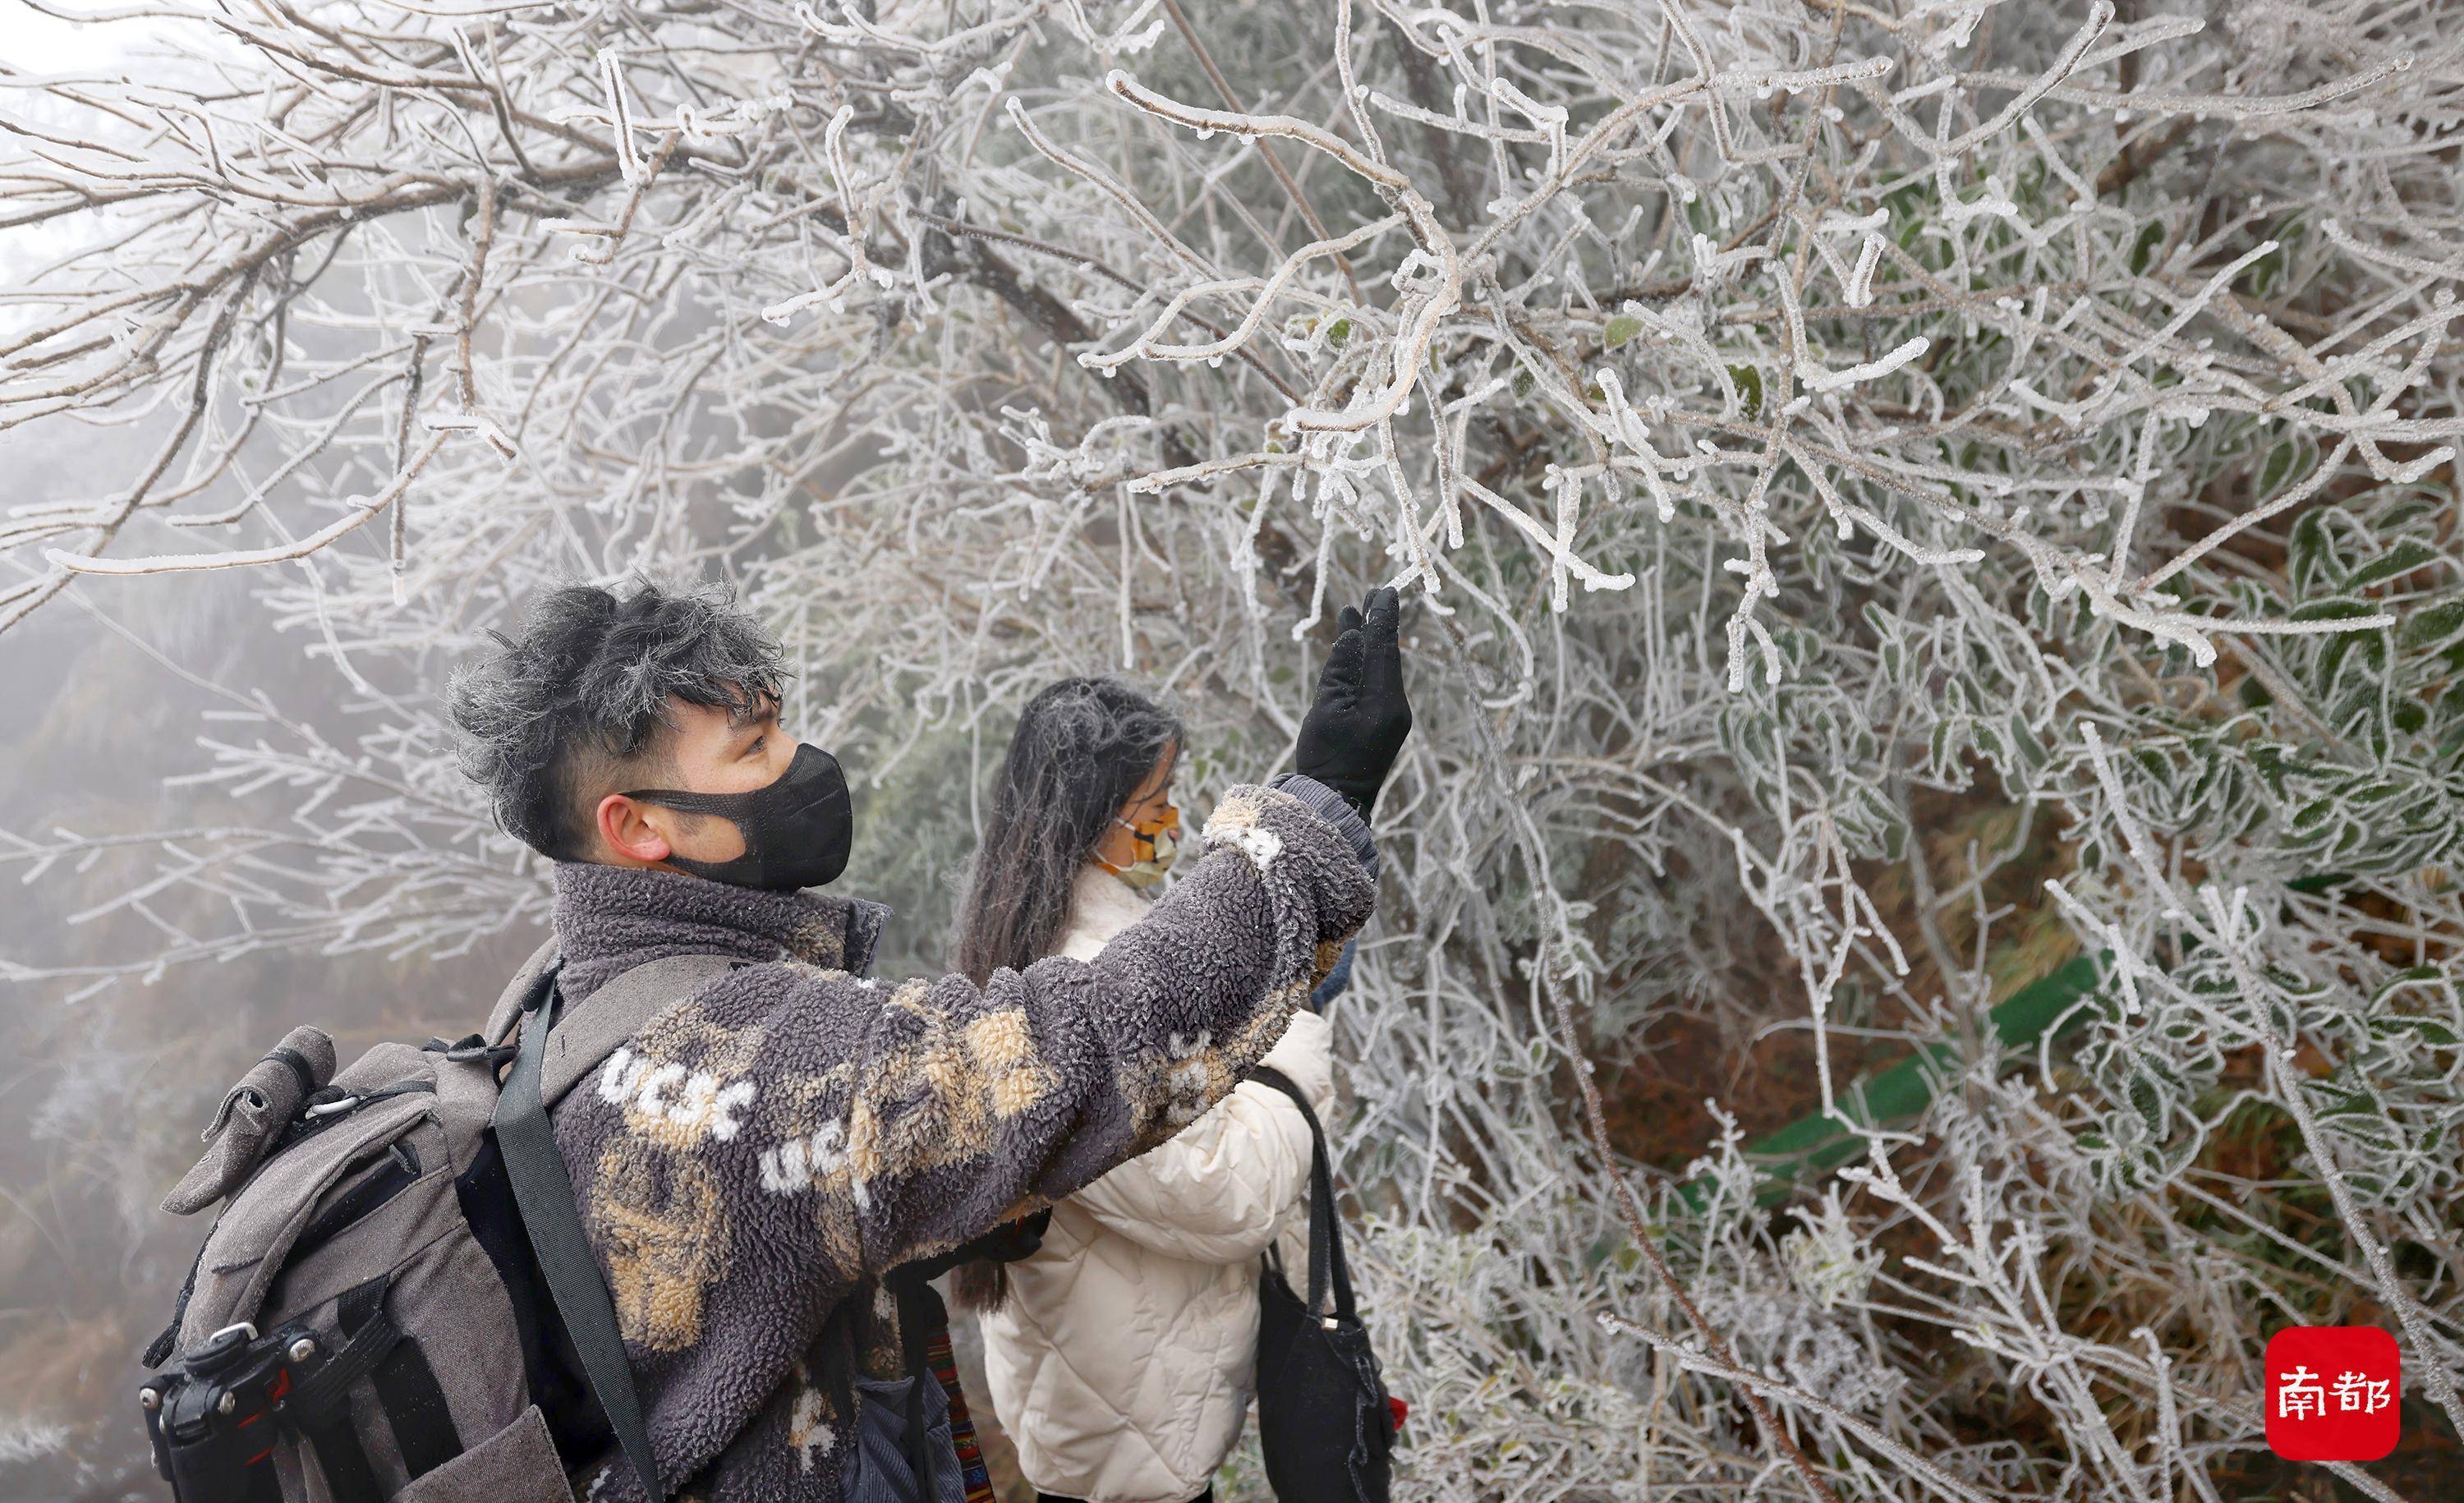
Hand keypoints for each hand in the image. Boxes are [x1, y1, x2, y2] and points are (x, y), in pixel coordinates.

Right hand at [1293, 587, 1412, 820]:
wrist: (1333, 802)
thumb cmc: (1325, 760)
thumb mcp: (1326, 710)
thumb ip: (1340, 670)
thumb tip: (1353, 634)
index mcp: (1385, 702)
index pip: (1385, 649)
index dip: (1383, 618)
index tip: (1383, 591)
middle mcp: (1395, 706)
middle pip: (1387, 655)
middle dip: (1379, 624)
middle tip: (1375, 592)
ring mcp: (1392, 716)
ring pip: (1381, 668)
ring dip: (1370, 641)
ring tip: (1359, 612)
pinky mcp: (1383, 723)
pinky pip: (1377, 683)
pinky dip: (1368, 662)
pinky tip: (1358, 648)